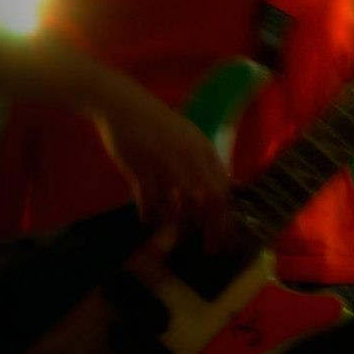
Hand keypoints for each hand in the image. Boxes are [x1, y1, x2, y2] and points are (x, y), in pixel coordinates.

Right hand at [90, 76, 232, 231]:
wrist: (123, 105)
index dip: (229, 216)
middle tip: (212, 248)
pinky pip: (149, 200)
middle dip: (214, 228)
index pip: (224, 189)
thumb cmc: (158, 124)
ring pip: (180, 204)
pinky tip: (148, 220)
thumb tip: (224, 189)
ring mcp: (164, 162)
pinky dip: (150, 214)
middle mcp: (189, 157)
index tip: (229, 236)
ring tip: (178, 234)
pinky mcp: (139, 167)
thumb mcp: (189, 139)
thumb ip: (205, 162)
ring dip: (181, 223)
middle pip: (209, 200)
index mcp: (205, 149)